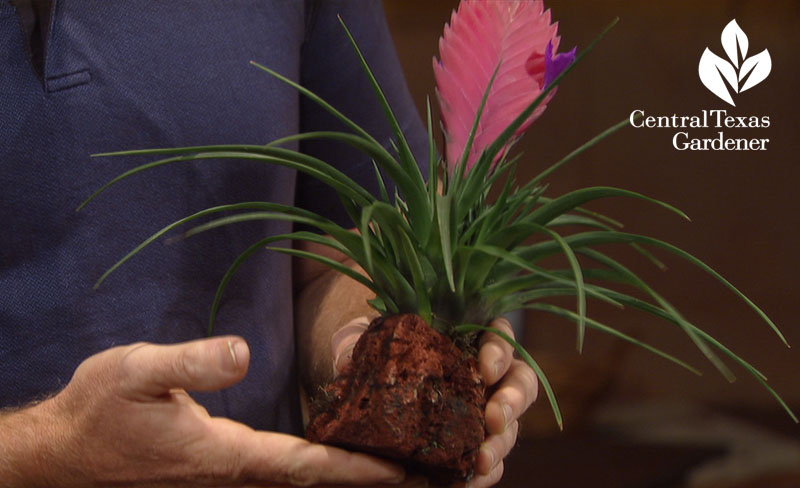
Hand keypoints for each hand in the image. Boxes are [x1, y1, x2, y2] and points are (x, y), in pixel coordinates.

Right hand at [2, 337, 404, 486]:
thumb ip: (190, 362)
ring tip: (391, 471)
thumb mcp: (136, 372)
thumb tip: (243, 351)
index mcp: (224, 455)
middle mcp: (231, 476)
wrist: (64, 451)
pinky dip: (314, 473)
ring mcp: (224, 480)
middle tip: (418, 474)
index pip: (303, 466)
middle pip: (311, 484)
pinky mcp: (215, 473)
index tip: (398, 470)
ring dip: (343, 479)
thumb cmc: (98, 410)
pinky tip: (330, 461)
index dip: (353, 469)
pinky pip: (277, 478)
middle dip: (364, 480)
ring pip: (296, 485)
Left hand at [331, 317, 537, 487]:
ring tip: (481, 461)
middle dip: (512, 401)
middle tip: (493, 419)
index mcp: (468, 337)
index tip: (484, 368)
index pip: (498, 334)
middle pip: (520, 382)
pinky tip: (468, 481)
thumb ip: (355, 346)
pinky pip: (491, 461)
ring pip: (510, 426)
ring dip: (501, 444)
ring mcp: (484, 412)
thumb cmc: (373, 357)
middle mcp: (486, 375)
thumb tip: (347, 364)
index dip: (499, 350)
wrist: (367, 397)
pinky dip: (484, 474)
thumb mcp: (361, 342)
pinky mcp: (474, 447)